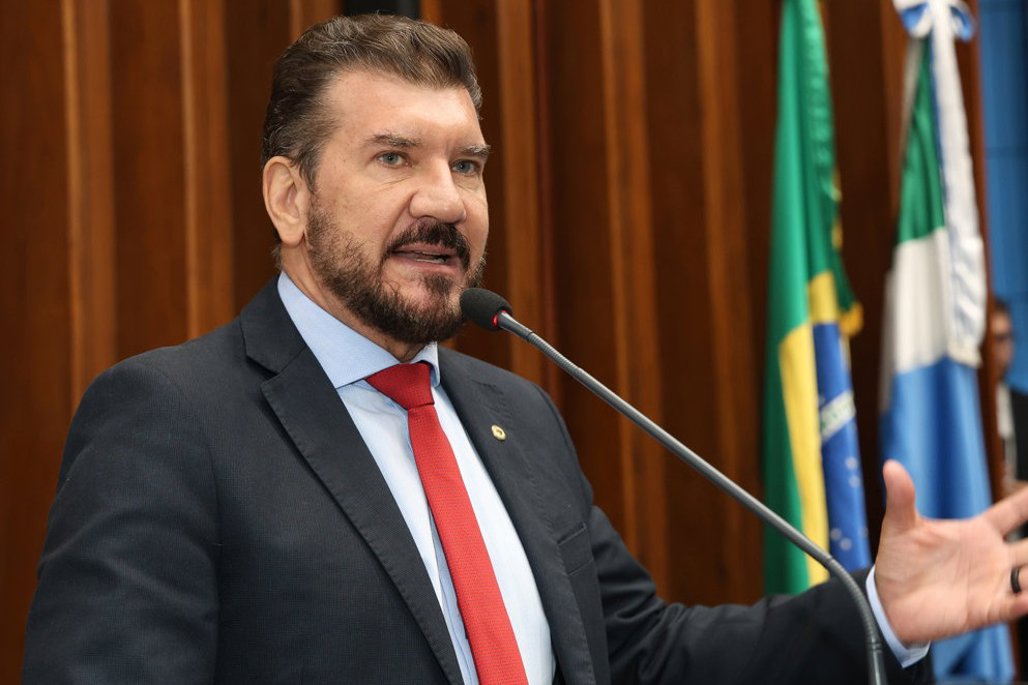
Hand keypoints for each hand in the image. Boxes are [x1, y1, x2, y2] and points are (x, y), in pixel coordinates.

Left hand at [874, 459, 1027, 644]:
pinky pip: (1012, 606)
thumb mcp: (900, 526)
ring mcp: (991, 584)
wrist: (888, 601)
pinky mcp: (984, 609)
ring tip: (1026, 570)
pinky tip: (1027, 598)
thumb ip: (902, 497)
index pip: (1014, 513)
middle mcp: (992, 557)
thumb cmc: (899, 561)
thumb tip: (891, 465)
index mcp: (978, 532)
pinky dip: (1023, 602)